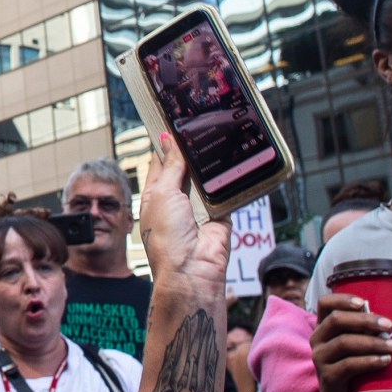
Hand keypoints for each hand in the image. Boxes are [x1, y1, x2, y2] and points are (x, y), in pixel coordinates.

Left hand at [137, 133, 231, 307]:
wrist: (192, 270)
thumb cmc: (166, 237)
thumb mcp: (162, 193)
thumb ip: (170, 166)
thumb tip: (167, 138)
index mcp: (156, 194)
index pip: (161, 161)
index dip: (167, 143)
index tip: (174, 121)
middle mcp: (178, 199)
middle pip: (187, 167)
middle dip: (193, 151)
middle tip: (203, 125)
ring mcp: (200, 207)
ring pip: (208, 177)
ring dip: (212, 165)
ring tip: (220, 138)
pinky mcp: (221, 214)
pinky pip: (228, 192)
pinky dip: (231, 181)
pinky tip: (235, 162)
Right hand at [311, 295, 391, 391]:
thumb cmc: (358, 372)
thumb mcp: (368, 350)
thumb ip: (389, 334)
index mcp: (325, 328)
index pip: (325, 304)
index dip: (342, 298)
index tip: (365, 302)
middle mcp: (318, 340)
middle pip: (336, 320)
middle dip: (365, 320)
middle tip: (389, 325)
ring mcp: (320, 359)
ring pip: (344, 343)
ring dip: (372, 342)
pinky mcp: (328, 378)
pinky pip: (347, 366)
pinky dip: (368, 362)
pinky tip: (385, 361)